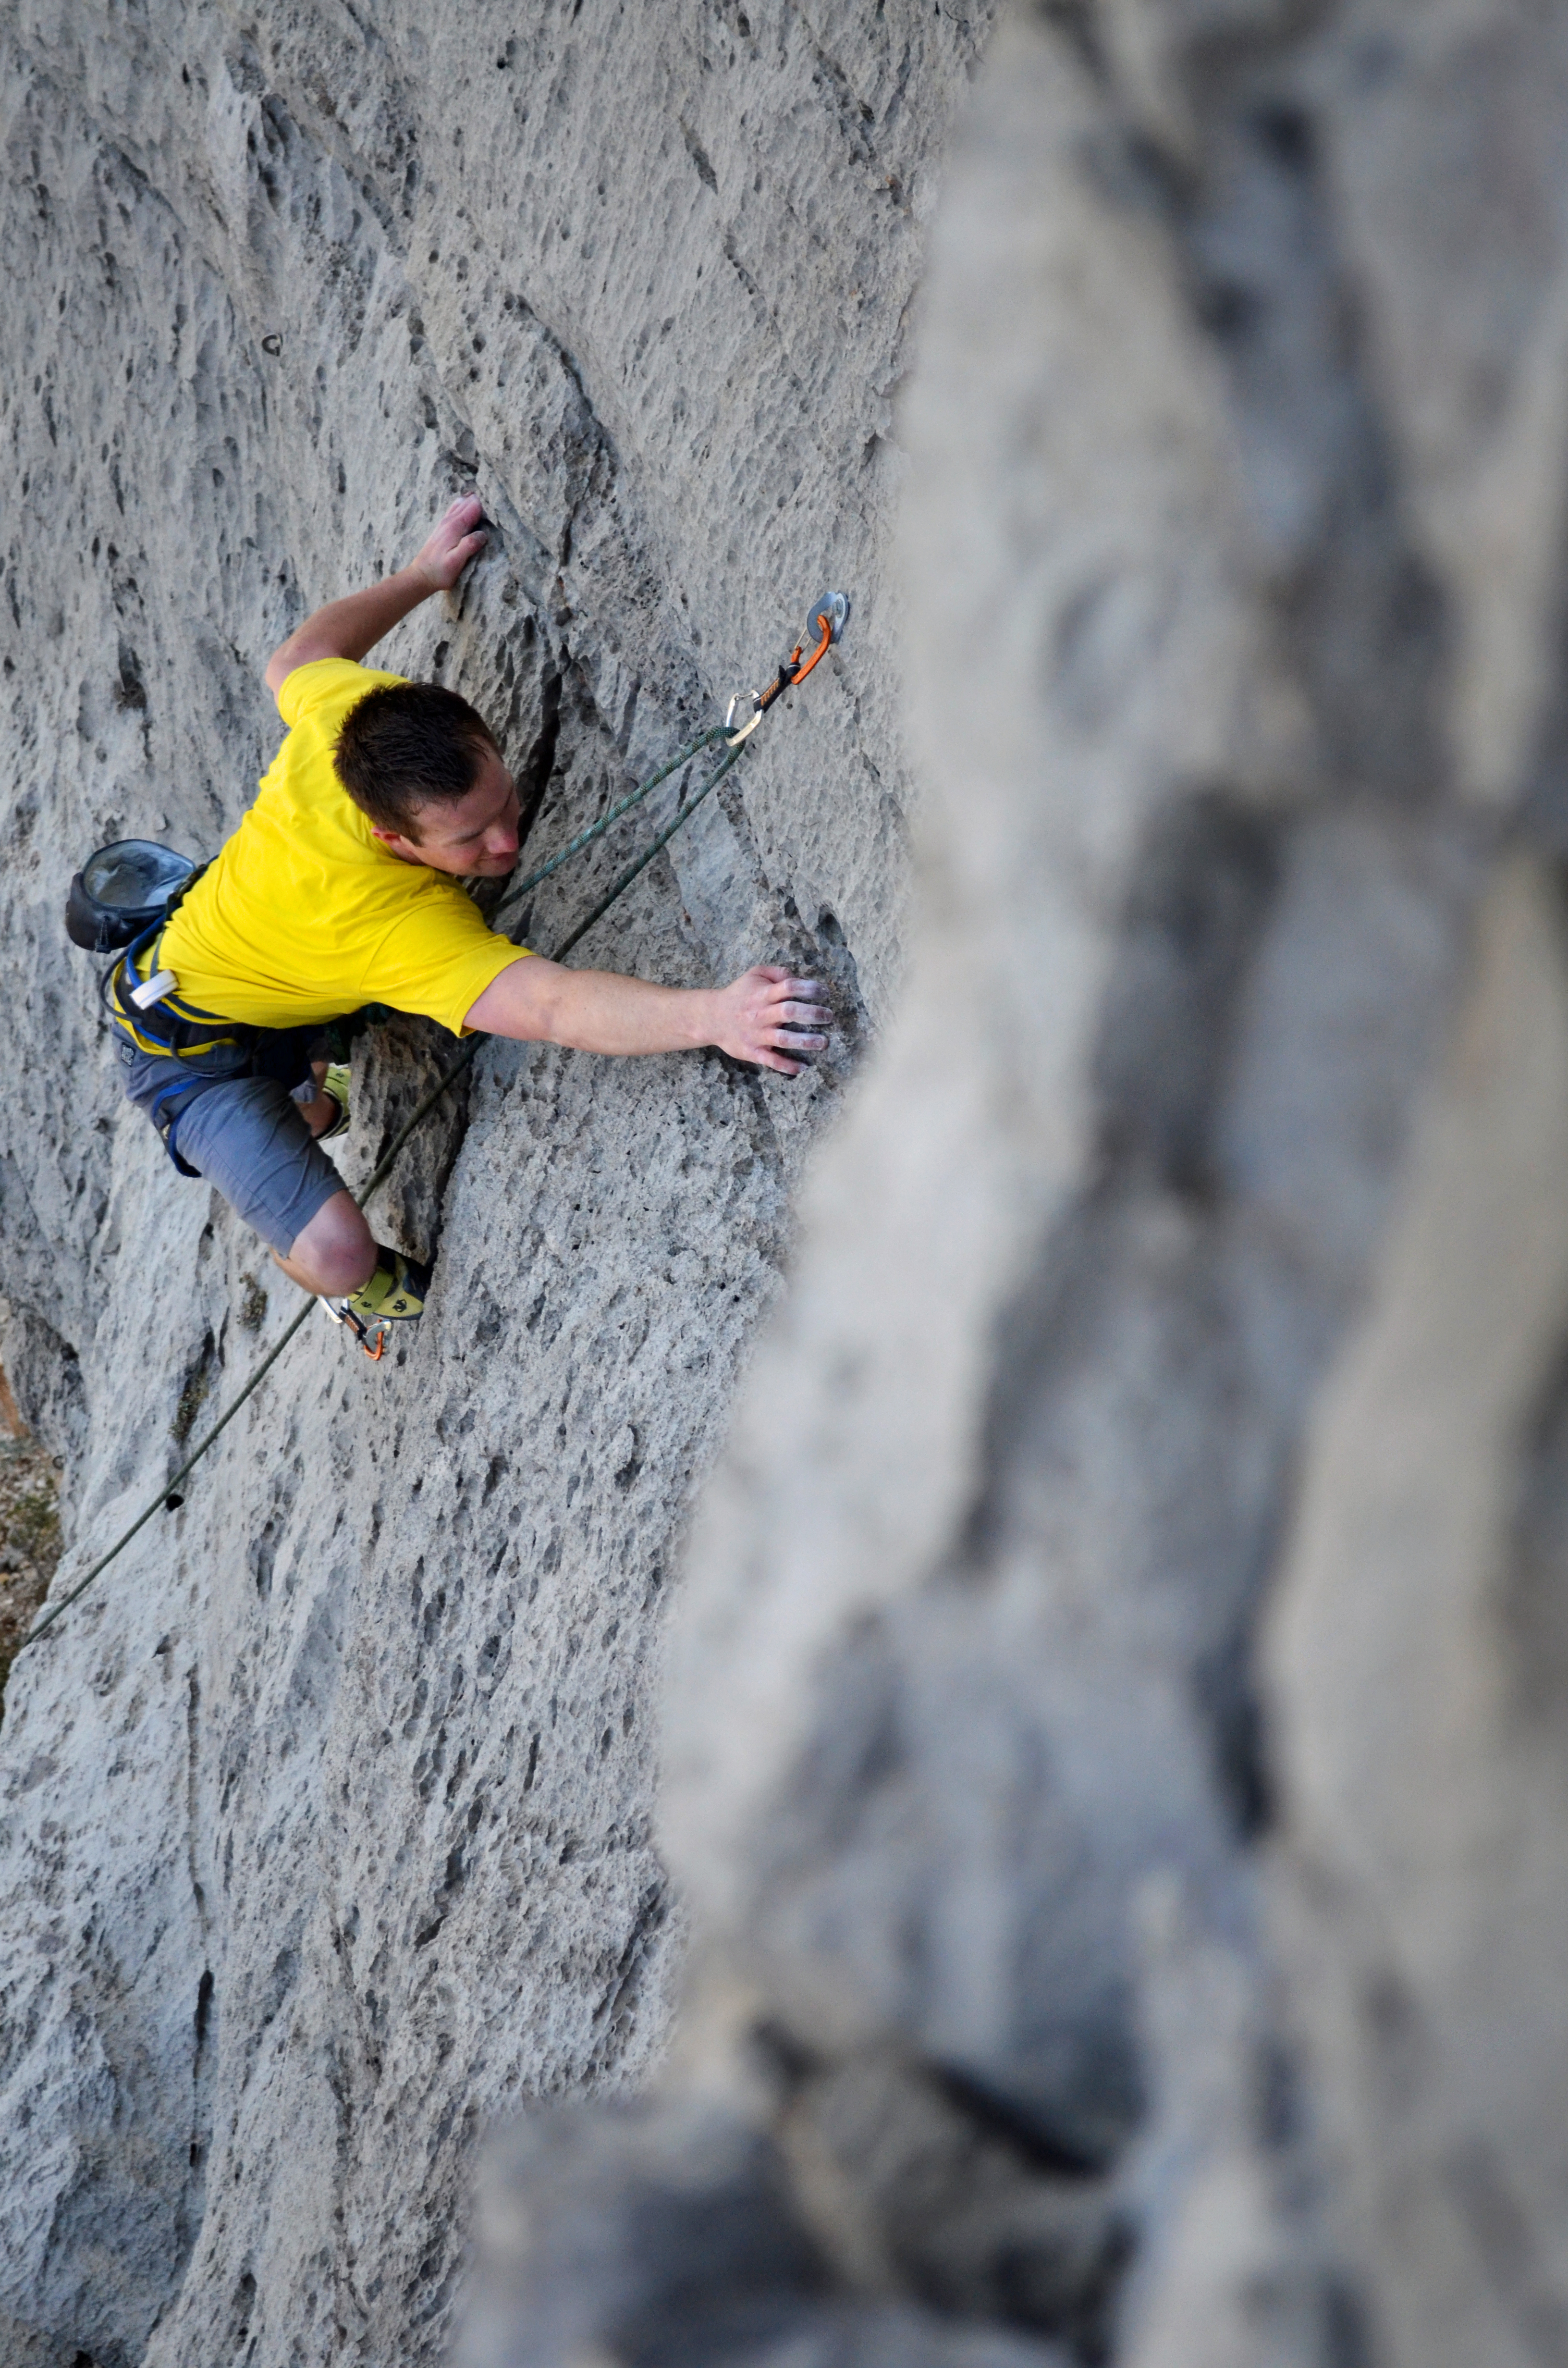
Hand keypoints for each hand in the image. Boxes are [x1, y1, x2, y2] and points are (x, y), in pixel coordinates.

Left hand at [412, 493, 487, 591]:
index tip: (496, 495)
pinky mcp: (441, 529)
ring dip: (469, 499)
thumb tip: (483, 534)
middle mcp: (449, 522)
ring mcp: (444, 524)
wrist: (421, 576)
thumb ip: (468, 546)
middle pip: (466, 505)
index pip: (472, 509)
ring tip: (479, 491)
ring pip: (458, 505)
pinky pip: (453, 510)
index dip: (484, 502)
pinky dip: (460, 504)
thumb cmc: (440, 572)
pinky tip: (463, 501)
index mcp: (455, 528)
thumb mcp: (456, 562)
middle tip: (492, 489)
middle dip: (478, 498)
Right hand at [710, 966, 830, 1075]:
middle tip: (829, 1016)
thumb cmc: (740, 994)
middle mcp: (760, 1014)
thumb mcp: (754, 975)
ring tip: (823, 1042)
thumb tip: (799, 976)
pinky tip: (803, 1067)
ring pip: (783, 1039)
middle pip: (788, 1012)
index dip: (809, 988)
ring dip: (805, 1041)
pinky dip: (786, 1066)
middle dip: (812, 1013)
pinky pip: (771, 1060)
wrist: (712, 1018)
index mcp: (762, 994)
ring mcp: (756, 1035)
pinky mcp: (752, 1052)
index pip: (788, 987)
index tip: (824, 993)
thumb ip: (777, 973)